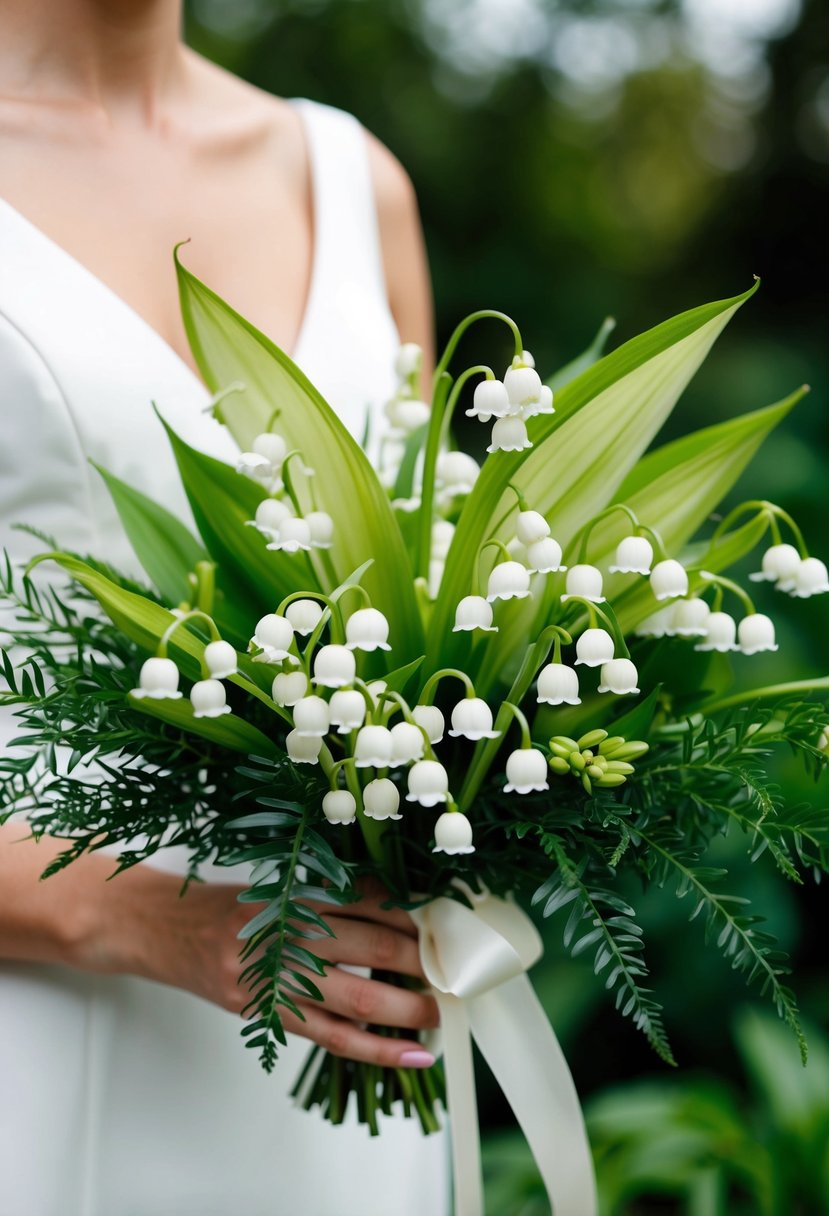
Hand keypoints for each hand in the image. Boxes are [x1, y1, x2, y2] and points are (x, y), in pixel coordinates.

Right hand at [76, 866, 437, 1068]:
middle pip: (371, 947)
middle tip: (459, 966)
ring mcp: (276, 978)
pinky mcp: (267, 1014)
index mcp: (296, 891)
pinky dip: (378, 1049)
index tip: (448, 920)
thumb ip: (332, 895)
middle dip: (423, 959)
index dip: (413, 913)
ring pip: (357, 998)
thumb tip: (403, 911)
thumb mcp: (278, 885)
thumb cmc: (227, 906)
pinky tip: (414, 1054)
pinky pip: (332, 1037)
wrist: (160, 928)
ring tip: (444, 1010)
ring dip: (409, 1007)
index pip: (369, 900)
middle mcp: (288, 932)